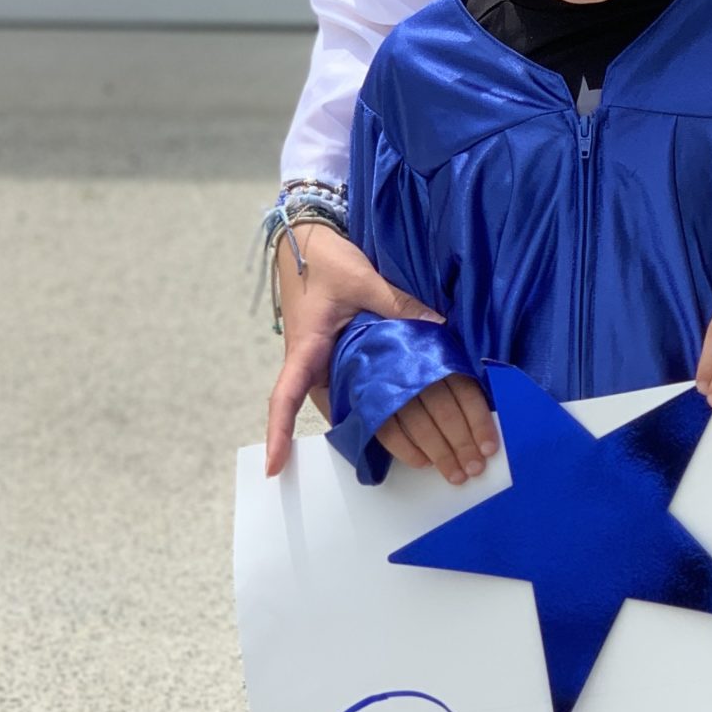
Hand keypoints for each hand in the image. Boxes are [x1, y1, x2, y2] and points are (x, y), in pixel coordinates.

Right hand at [265, 222, 446, 475]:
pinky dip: (388, 409)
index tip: (273, 467)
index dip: (279, 431)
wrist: (308, 245)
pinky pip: (362, 393)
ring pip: (354, 408)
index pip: (285, 396)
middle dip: (373, 443)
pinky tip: (423, 424)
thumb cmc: (324, 262)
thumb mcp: (360, 279)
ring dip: (388, 431)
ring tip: (434, 457)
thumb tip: (438, 324)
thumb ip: (396, 303)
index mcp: (306, 349)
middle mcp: (314, 367)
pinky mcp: (342, 362)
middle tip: (426, 466)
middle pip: (336, 415)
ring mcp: (328, 367)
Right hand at [375, 374, 498, 484]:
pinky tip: (425, 464)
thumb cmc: (424, 372)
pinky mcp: (372, 406)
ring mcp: (394, 391)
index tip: (489, 450)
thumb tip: (483, 438)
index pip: (467, 396)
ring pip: (420, 427)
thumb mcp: (448, 373)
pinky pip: (391, 434)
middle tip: (474, 469)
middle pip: (445, 414)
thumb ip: (464, 400)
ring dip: (441, 455)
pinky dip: (409, 452)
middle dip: (462, 446)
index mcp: (444, 364)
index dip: (480, 424)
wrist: (377, 354)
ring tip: (455, 475)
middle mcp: (420, 376)